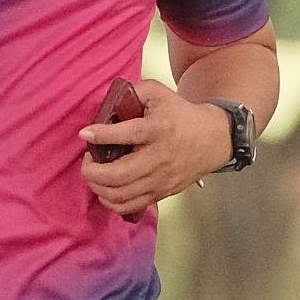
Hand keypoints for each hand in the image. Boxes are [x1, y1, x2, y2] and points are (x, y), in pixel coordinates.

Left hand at [80, 77, 231, 212]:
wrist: (213, 139)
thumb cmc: (182, 116)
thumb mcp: (159, 93)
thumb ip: (134, 92)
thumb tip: (110, 102)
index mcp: (159, 130)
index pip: (129, 134)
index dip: (102, 135)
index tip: (86, 133)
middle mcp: (159, 158)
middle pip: (119, 174)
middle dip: (92, 171)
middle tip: (88, 159)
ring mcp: (160, 180)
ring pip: (120, 195)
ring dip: (98, 187)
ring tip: (94, 174)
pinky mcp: (161, 193)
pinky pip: (130, 206)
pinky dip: (111, 202)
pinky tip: (105, 189)